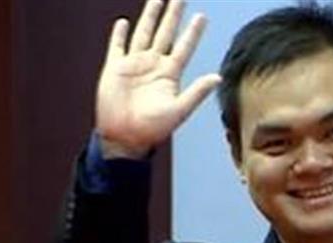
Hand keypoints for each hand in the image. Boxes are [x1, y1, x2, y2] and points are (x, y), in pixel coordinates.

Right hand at [95, 0, 221, 158]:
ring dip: (150, 16)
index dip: (193, 32)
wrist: (124, 138)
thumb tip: (218, 77)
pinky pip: (117, 47)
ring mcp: (134, 65)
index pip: (184, 47)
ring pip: (143, 33)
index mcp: (169, 74)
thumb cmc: (152, 130)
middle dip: (172, 14)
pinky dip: (119, 35)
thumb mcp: (178, 110)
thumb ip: (197, 92)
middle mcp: (153, 66)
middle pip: (165, 33)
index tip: (202, 16)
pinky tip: (123, 22)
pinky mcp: (115, 69)